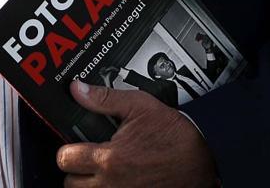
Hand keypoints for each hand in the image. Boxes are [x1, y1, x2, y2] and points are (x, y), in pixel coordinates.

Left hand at [57, 79, 217, 187]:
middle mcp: (111, 185)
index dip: (68, 149)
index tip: (76, 145)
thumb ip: (104, 99)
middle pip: (70, 184)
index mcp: (108, 159)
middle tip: (89, 158)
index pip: (65, 159)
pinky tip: (118, 181)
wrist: (204, 160)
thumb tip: (78, 90)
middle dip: (76, 170)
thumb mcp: (140, 106)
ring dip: (89, 185)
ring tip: (103, 172)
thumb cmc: (175, 136)